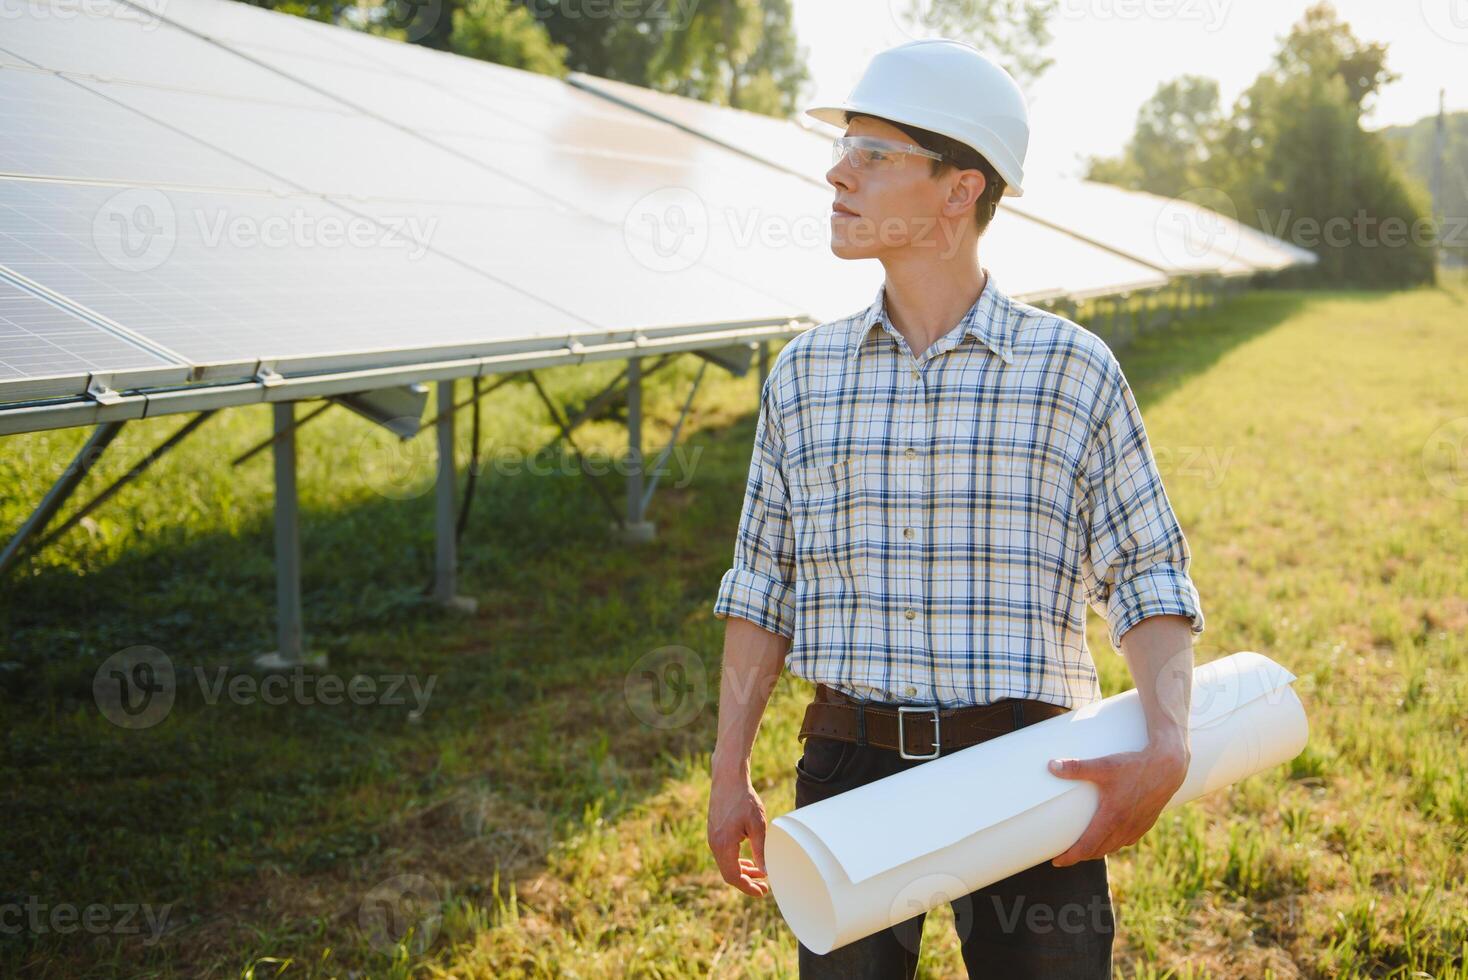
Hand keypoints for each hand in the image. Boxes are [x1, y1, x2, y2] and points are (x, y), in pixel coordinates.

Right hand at [707, 765, 770, 897]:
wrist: (727, 778)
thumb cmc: (744, 799)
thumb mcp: (757, 825)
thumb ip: (760, 850)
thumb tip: (766, 871)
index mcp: (723, 845)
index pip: (733, 876)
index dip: (748, 887)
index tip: (762, 892)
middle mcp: (714, 844)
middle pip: (729, 873)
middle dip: (747, 882)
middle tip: (764, 887)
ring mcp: (713, 838)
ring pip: (726, 864)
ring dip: (743, 871)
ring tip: (761, 874)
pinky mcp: (715, 832)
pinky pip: (724, 854)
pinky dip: (737, 861)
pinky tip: (749, 861)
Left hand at [1047, 738, 1188, 866]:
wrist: (1169, 767)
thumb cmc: (1134, 766)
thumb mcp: (1103, 765)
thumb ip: (1076, 767)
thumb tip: (1051, 766)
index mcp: (1111, 818)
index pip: (1086, 846)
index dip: (1070, 857)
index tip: (1056, 861)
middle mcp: (1125, 827)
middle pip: (1098, 850)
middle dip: (1080, 856)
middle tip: (1065, 855)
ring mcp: (1137, 826)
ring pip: (1114, 847)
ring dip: (1097, 851)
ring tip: (1084, 848)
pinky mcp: (1147, 822)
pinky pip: (1128, 840)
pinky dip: (1115, 844)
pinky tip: (1110, 839)